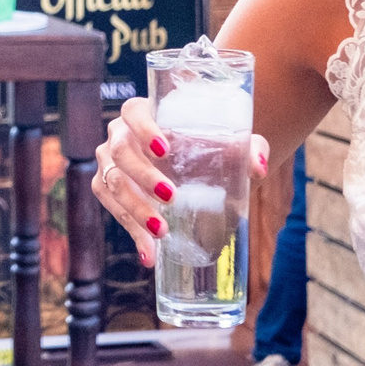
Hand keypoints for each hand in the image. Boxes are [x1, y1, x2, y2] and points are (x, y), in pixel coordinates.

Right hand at [90, 97, 269, 260]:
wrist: (192, 158)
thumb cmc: (206, 142)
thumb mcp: (229, 140)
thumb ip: (249, 147)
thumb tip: (258, 167)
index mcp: (141, 111)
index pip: (134, 112)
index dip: (144, 129)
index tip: (164, 150)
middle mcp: (118, 134)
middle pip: (120, 152)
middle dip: (144, 177)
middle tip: (172, 197)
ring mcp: (108, 162)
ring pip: (111, 184)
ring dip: (135, 210)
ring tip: (162, 232)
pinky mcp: (106, 188)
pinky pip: (112, 209)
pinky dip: (131, 232)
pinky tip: (149, 254)